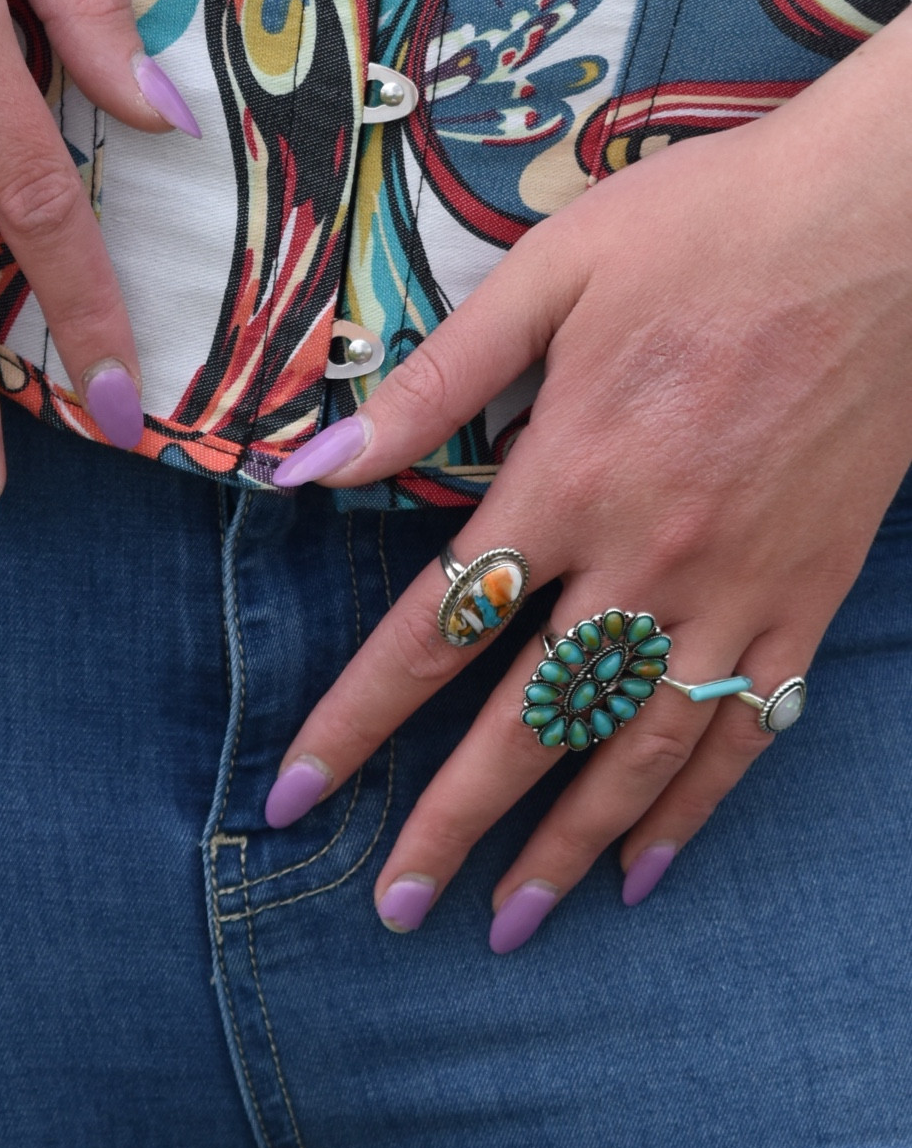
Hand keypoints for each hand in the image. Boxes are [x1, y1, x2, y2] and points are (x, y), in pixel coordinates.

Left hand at [265, 13, 911, 942]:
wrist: (882, 224)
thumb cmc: (706, 229)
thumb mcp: (550, 274)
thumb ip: (434, 381)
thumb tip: (312, 465)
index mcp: (567, 474)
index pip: (437, 629)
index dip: (357, 722)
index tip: (295, 795)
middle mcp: (647, 555)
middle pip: (531, 720)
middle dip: (452, 822)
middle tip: (395, 908)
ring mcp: (738, 586)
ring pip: (640, 750)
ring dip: (568, 845)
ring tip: (511, 923)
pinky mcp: (809, 591)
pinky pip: (747, 727)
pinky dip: (696, 806)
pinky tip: (650, 866)